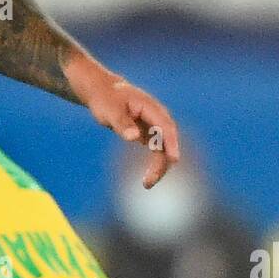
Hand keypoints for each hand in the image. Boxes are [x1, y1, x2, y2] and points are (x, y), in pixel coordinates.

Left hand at [66, 58, 180, 188]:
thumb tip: (134, 138)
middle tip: (150, 181)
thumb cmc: (106, 100)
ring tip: (147, 185)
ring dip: (159, 167)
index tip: (173, 159)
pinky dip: (155, 164)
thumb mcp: (110, 110)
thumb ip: (122, 123)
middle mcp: (157, 117)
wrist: (105, 92)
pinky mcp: (150, 135)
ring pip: (164, 149)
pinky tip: (147, 180)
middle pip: (168, 141)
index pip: (166, 126)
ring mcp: (155, 126)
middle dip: (163, 161)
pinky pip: (158, 152)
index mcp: (151, 107)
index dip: (171, 142)